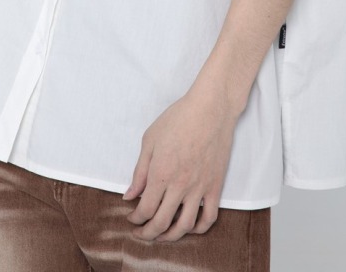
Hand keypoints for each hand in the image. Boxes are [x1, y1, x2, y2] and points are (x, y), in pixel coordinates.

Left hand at [122, 86, 239, 241]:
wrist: (210, 108)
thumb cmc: (178, 118)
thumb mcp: (150, 140)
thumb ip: (140, 171)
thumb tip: (130, 195)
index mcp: (160, 173)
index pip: (145, 209)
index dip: (135, 219)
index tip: (131, 217)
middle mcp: (180, 185)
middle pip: (162, 223)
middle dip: (148, 233)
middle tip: (141, 232)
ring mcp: (199, 187)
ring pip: (185, 226)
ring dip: (171, 236)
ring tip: (163, 234)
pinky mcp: (215, 186)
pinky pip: (209, 217)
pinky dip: (199, 228)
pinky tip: (190, 226)